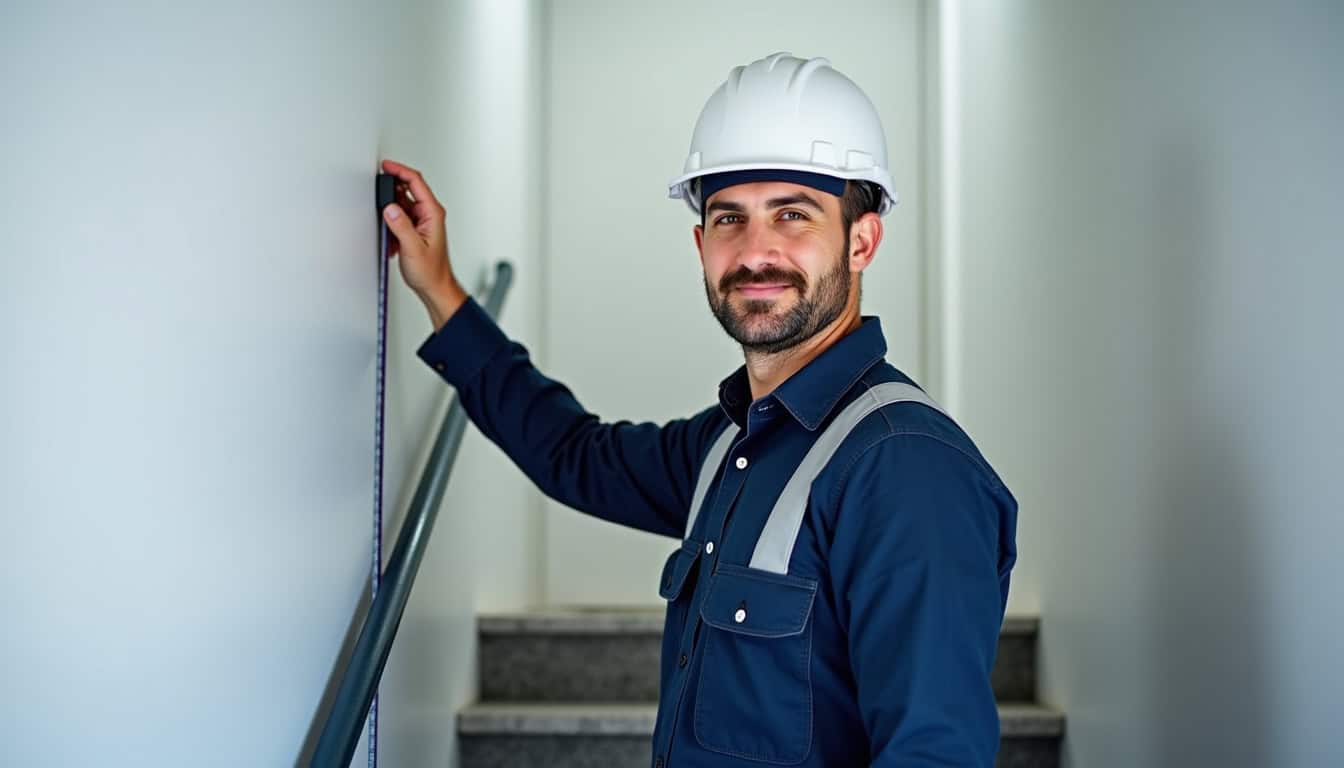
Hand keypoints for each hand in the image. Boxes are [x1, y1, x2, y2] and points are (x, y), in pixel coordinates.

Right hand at [379, 159, 466, 328]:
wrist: (435, 287)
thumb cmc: (431, 271)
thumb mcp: (413, 248)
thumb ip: (401, 226)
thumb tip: (390, 207)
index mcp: (433, 213)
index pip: (416, 182)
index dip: (399, 171)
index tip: (385, 166)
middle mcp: (428, 214)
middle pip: (407, 190)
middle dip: (390, 193)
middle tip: (377, 195)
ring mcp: (422, 221)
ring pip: (400, 205)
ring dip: (390, 214)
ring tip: (389, 232)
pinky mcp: (414, 229)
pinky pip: (399, 218)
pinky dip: (391, 225)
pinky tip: (392, 241)